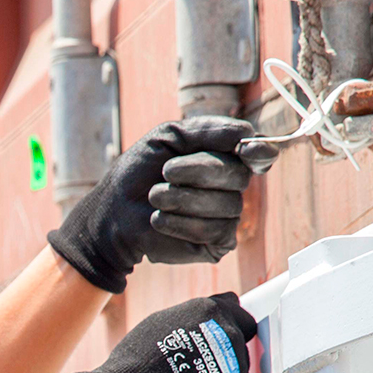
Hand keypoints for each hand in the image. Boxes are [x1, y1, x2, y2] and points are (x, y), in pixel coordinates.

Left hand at [47, 118, 275, 292]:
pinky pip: (216, 230)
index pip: (258, 153)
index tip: (246, 150)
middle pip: (238, 175)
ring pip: (228, 204)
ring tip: (155, 197)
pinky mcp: (218, 243)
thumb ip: (208, 129)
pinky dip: (182, 223)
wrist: (113, 211)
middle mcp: (232, 186)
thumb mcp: (169, 136)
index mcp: (224, 157)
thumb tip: (248, 135)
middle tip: (166, 171)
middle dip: (198, 170)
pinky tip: (159, 220)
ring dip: (182, 198)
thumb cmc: (139, 171)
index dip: (258, 151)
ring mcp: (228, 215)